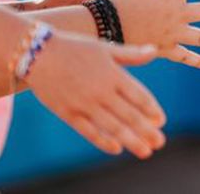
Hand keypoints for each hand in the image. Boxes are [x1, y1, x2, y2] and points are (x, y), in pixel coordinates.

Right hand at [25, 33, 164, 158]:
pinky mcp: (67, 113)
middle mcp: (100, 91)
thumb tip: (154, 51)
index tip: (161, 121)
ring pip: (112, 126)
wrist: (38, 53)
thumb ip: (131, 54)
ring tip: (145, 151)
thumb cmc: (75, 48)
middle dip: (146, 130)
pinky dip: (103, 141)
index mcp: (113, 74)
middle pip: (129, 115)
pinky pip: (88, 131)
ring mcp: (84, 104)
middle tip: (160, 142)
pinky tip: (117, 148)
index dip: (151, 109)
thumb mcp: (105, 47)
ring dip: (131, 140)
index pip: (138, 95)